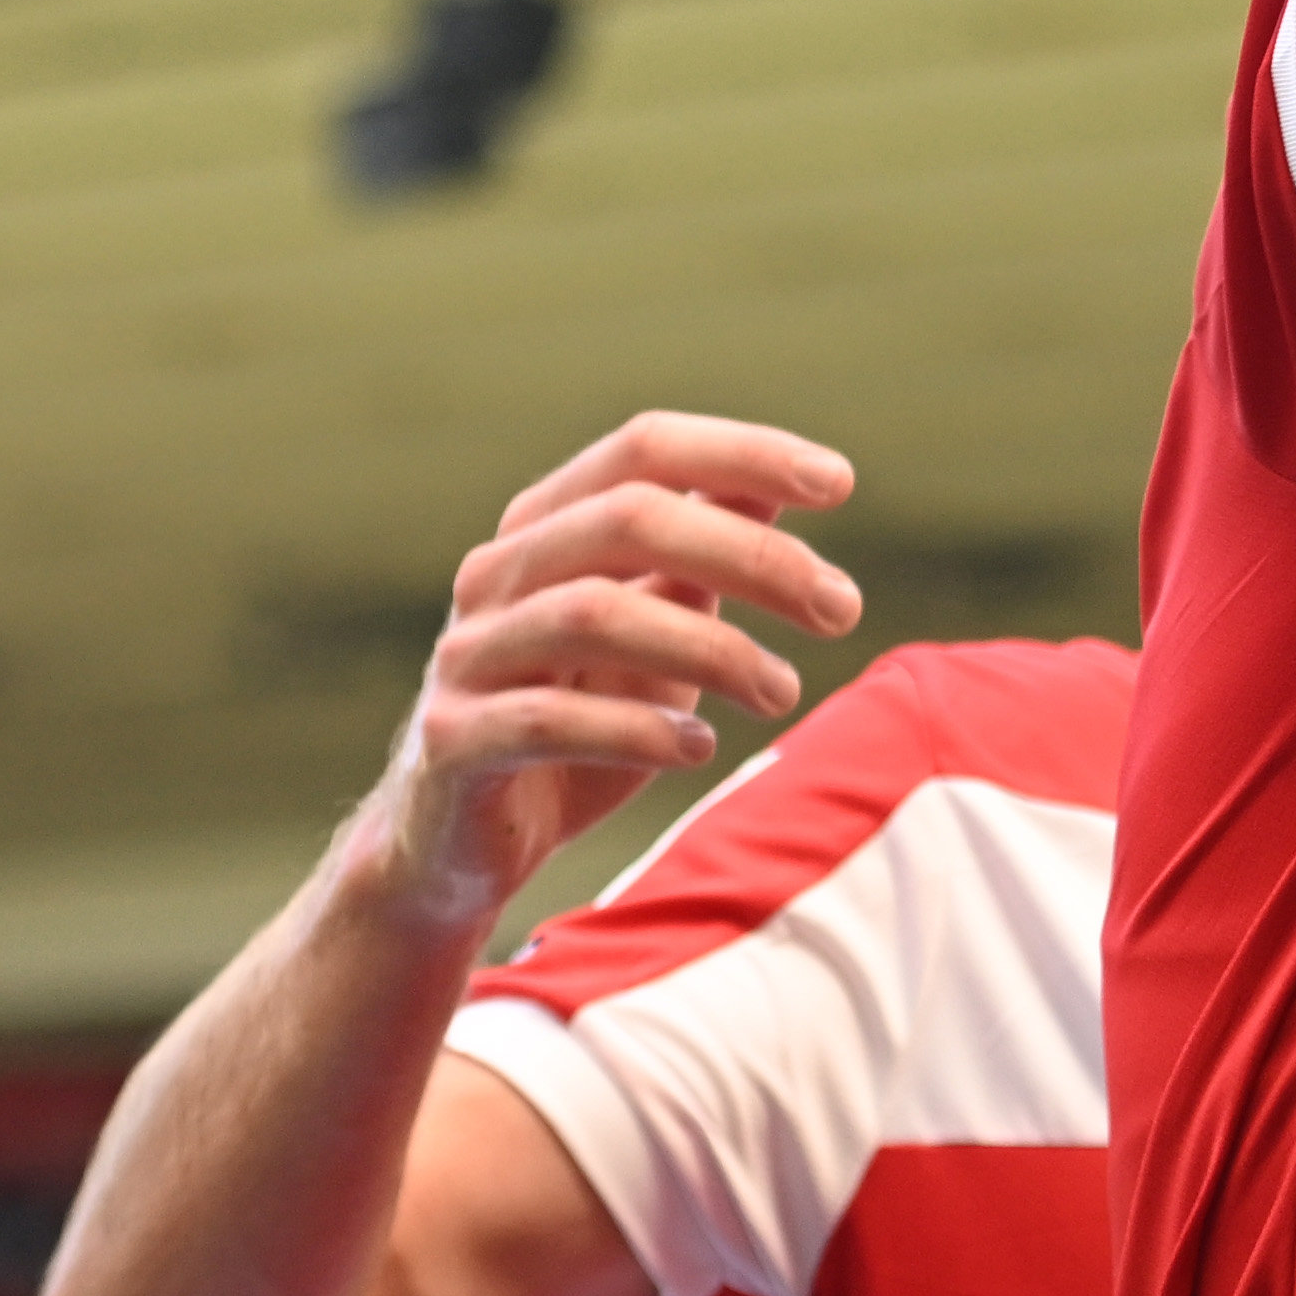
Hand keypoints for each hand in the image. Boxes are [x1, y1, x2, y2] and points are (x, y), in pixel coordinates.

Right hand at [351, 414, 862, 937]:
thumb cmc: (581, 715)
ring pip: (594, 612)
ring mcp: (466, 655)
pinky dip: (640, 730)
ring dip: (713, 649)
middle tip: (842, 609)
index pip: (644, 449)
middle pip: (630, 518)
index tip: (841, 483)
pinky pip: (549, 719)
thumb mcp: (655, 624)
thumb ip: (702, 554)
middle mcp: (497, 573)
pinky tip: (700, 747)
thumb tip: (782, 480)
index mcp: (548, 526)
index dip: (743, 451)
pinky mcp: (452, 741)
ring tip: (783, 692)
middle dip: (754, 556)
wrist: (462, 845)